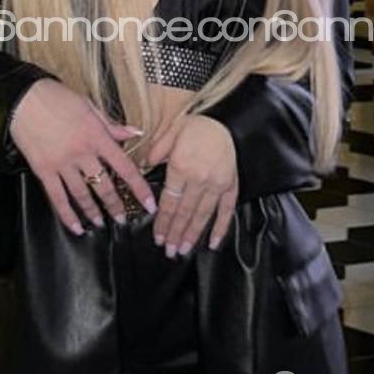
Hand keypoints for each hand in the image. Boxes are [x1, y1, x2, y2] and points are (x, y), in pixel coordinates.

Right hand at [9, 79, 155, 233]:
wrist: (23, 98)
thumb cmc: (57, 97)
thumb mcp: (89, 106)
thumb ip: (112, 124)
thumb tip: (135, 132)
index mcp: (97, 136)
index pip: (125, 167)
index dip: (139, 188)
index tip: (149, 204)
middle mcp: (82, 153)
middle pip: (104, 186)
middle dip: (116, 205)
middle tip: (122, 219)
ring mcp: (62, 163)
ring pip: (82, 195)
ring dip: (93, 212)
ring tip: (101, 224)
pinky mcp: (43, 170)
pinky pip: (57, 198)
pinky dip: (67, 215)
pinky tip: (75, 227)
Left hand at [144, 113, 237, 256]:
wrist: (224, 122)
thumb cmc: (194, 127)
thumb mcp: (169, 133)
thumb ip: (154, 153)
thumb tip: (142, 169)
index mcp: (180, 167)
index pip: (169, 203)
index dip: (163, 223)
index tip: (158, 238)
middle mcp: (199, 179)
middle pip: (184, 213)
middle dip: (175, 234)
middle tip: (169, 251)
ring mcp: (217, 184)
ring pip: (202, 215)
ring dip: (192, 235)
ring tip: (184, 250)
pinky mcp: (231, 186)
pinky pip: (226, 211)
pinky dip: (220, 228)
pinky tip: (213, 243)